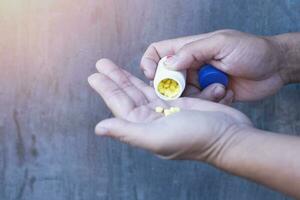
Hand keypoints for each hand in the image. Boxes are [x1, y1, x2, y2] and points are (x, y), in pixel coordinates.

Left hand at [88, 59, 251, 161]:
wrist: (228, 136)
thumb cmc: (195, 138)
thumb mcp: (157, 136)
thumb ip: (127, 131)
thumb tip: (99, 128)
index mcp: (143, 127)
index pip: (120, 105)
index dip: (107, 89)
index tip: (94, 75)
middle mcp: (152, 119)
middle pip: (128, 94)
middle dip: (114, 79)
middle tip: (101, 63)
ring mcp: (166, 109)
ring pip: (141, 89)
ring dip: (127, 77)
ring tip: (112, 65)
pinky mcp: (179, 102)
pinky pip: (158, 87)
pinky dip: (149, 79)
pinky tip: (140, 73)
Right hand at [141, 29, 284, 100]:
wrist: (275, 68)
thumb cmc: (251, 50)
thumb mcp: (222, 43)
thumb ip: (193, 51)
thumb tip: (168, 63)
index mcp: (189, 49)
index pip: (157, 53)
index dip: (150, 64)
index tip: (154, 77)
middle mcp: (191, 66)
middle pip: (167, 79)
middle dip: (176, 89)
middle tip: (194, 88)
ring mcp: (200, 81)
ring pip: (184, 96)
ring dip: (201, 96)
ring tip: (220, 88)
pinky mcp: (210, 95)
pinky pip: (201, 104)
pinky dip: (213, 101)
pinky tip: (228, 93)